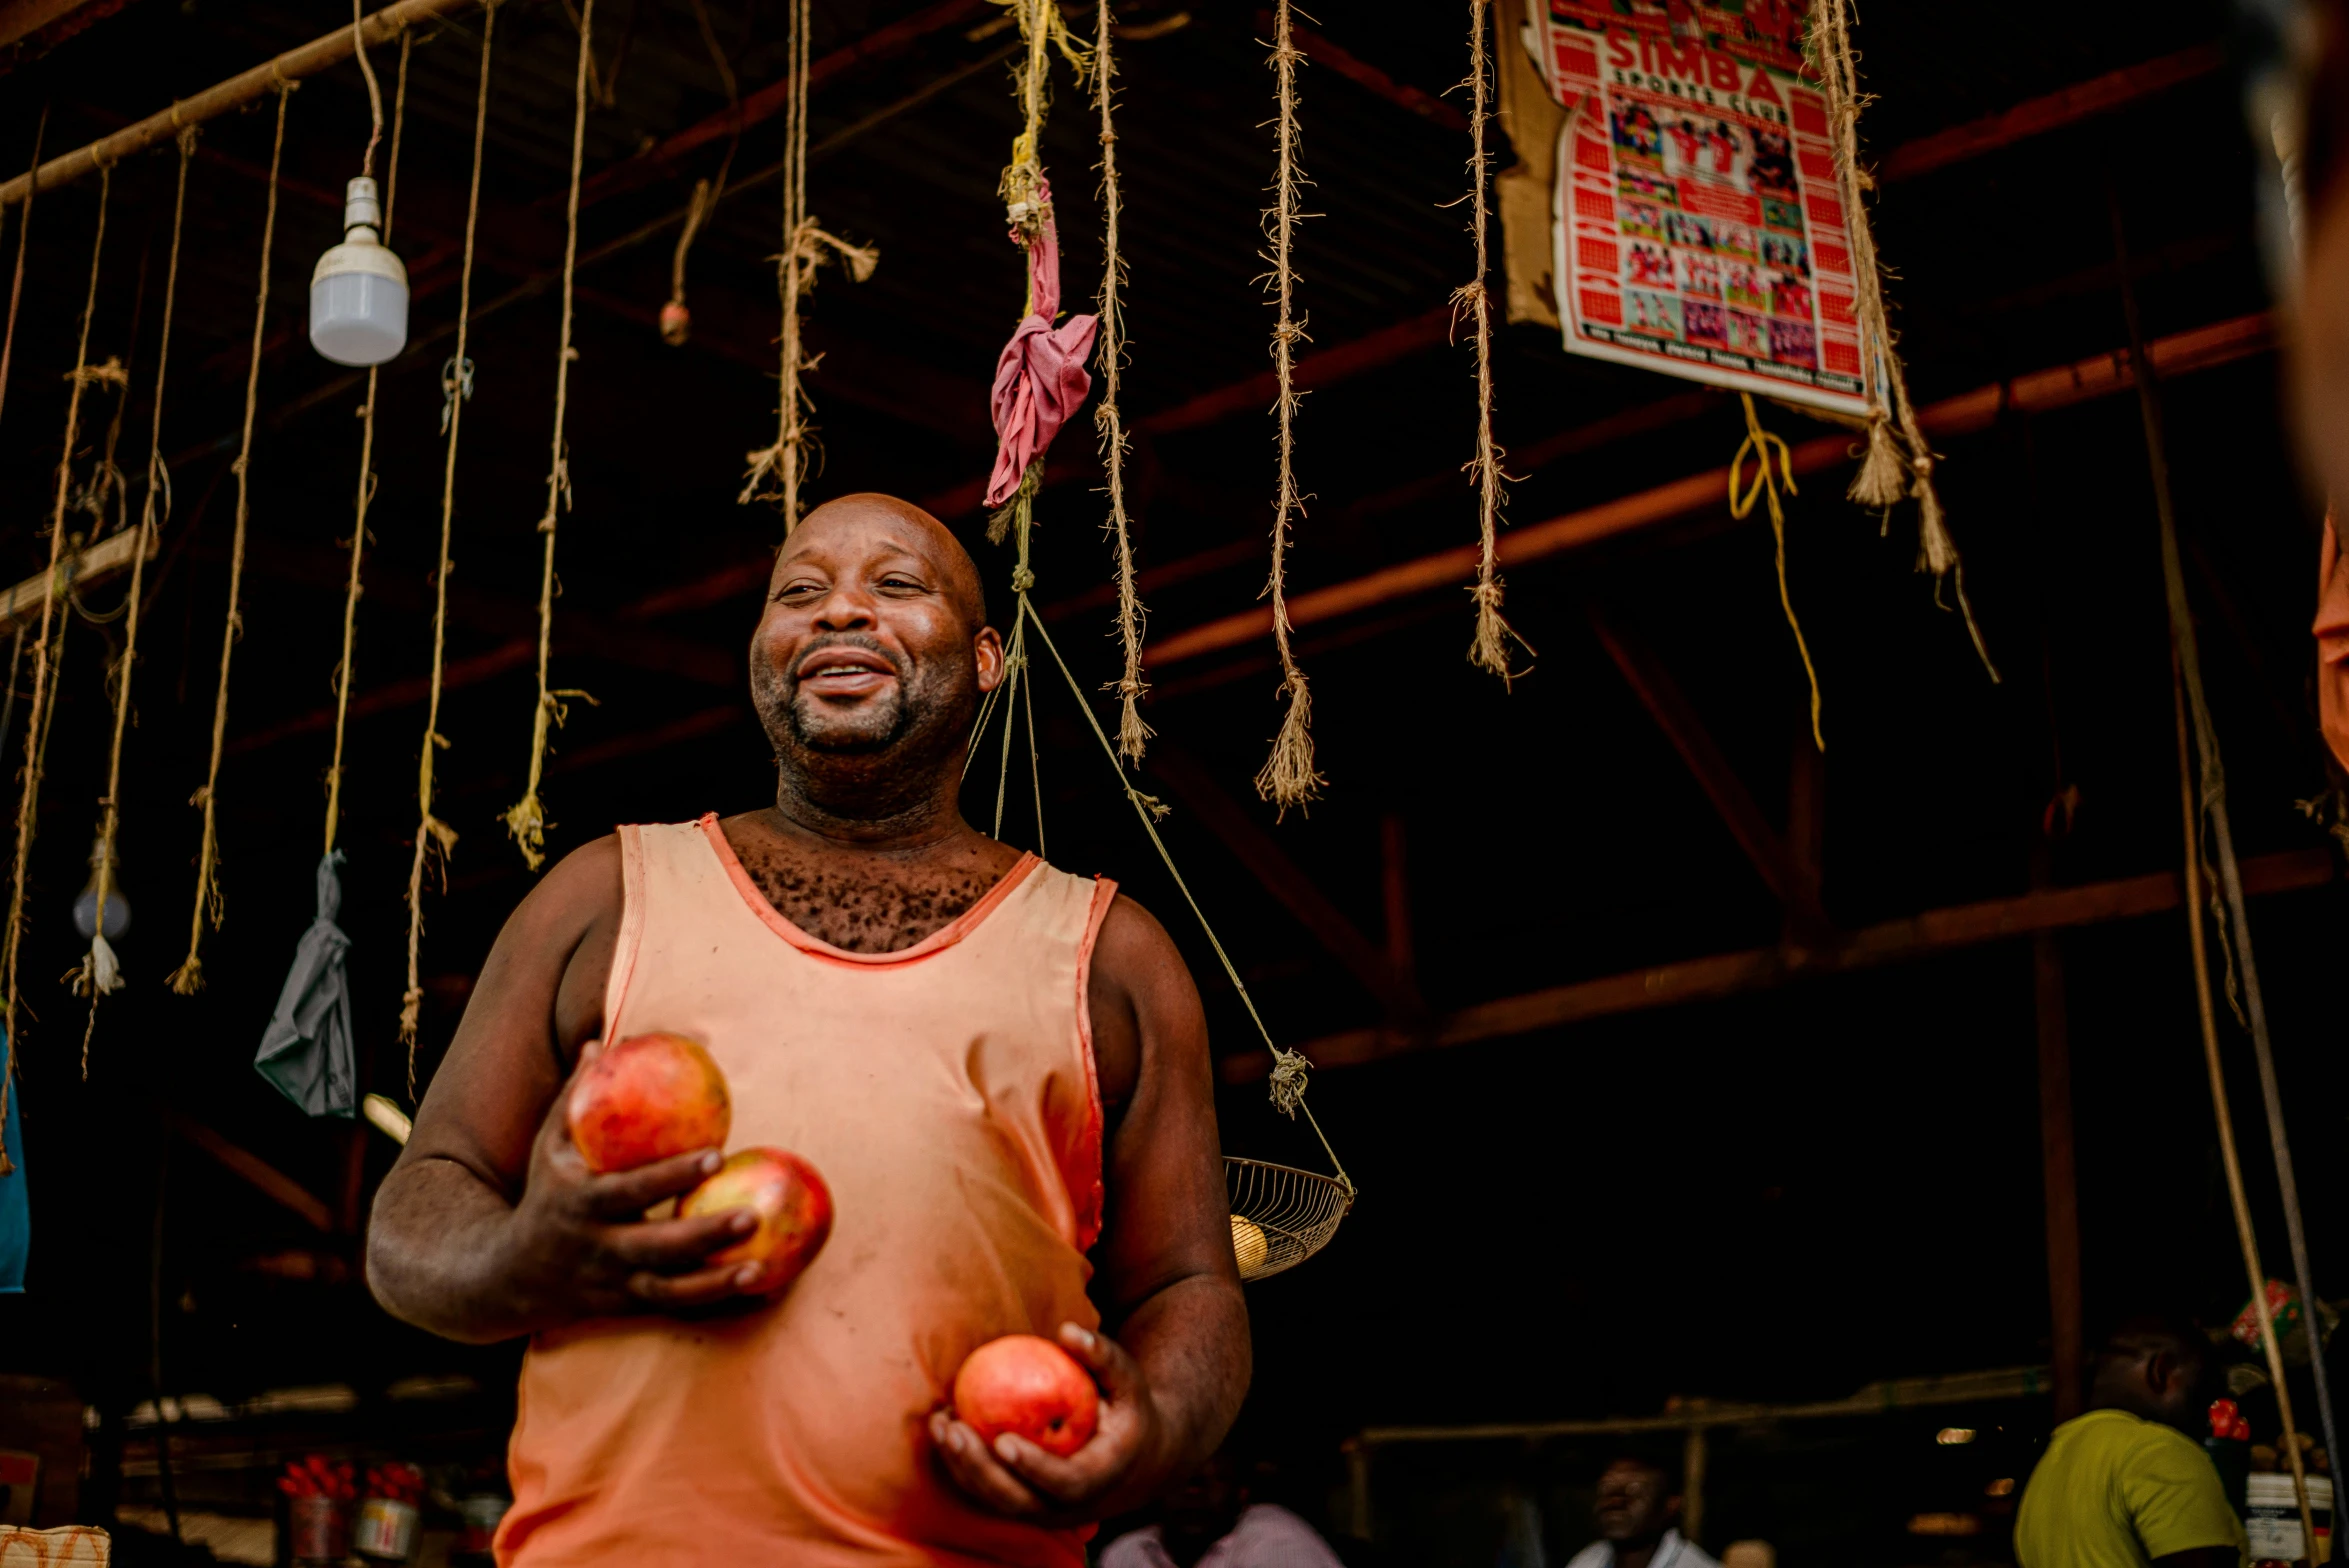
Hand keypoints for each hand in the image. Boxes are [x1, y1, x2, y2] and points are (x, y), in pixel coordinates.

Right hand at [498, 1041, 772, 1321]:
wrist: (508, 1278)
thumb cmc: (543, 1195)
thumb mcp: (547, 1147)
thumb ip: (574, 1098)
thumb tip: (600, 1043)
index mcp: (580, 1205)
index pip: (630, 1191)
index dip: (670, 1176)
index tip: (715, 1152)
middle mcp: (598, 1250)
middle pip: (656, 1249)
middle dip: (704, 1234)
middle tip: (754, 1214)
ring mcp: (614, 1285)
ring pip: (669, 1291)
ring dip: (716, 1283)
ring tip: (761, 1267)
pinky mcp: (628, 1308)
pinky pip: (676, 1308)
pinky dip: (715, 1303)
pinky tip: (760, 1290)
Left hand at [928, 1322, 1166, 1523]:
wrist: (1133, 1460)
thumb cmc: (1128, 1410)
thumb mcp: (1128, 1382)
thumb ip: (1103, 1357)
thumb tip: (1068, 1330)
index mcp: (1099, 1480)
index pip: (1064, 1483)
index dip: (1033, 1467)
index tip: (1004, 1440)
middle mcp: (1068, 1507)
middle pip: (1017, 1501)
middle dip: (980, 1470)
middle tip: (955, 1430)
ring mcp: (1042, 1511)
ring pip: (994, 1502)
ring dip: (961, 1468)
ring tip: (940, 1424)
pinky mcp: (1023, 1505)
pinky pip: (986, 1492)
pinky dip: (961, 1466)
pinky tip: (943, 1428)